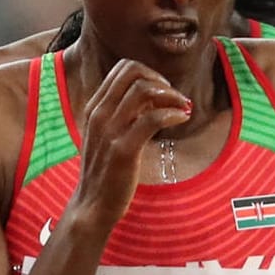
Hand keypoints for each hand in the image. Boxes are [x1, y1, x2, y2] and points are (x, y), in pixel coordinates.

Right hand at [73, 59, 191, 225]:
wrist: (92, 204)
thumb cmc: (105, 170)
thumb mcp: (107, 134)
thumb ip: (123, 112)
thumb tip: (150, 95)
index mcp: (94, 108)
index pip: (123, 69)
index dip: (149, 74)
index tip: (161, 92)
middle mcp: (99, 114)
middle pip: (133, 73)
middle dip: (161, 80)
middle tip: (173, 99)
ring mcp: (109, 131)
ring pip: (144, 91)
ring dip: (171, 95)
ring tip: (182, 108)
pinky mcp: (124, 149)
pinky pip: (153, 118)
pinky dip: (173, 114)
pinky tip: (182, 119)